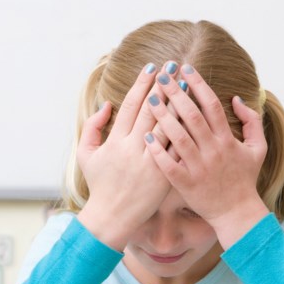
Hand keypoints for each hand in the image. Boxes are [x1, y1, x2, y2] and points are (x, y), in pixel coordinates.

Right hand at [76, 63, 171, 250]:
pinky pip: (178, 149)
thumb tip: (107, 105)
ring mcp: (151, 162)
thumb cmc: (100, 185)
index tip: (152, 67)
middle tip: (174, 66)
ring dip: (178, 103)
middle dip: (163, 86)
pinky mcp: (164, 175)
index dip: (142, 84)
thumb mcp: (86, 154)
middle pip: (153, 110)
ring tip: (187, 84)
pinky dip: (187, 132)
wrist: (112, 217)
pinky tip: (197, 115)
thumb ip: (93, 127)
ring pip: (168, 126)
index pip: (132, 105)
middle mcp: (134, 149)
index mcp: (116, 141)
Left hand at [144, 63, 270, 247]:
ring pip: (178, 137)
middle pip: (192, 116)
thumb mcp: (258, 148)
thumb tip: (237, 99)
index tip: (185, 68)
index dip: (198, 84)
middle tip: (161, 76)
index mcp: (227, 140)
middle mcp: (213, 151)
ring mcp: (199, 168)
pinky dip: (157, 150)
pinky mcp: (187, 184)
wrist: (237, 213)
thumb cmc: (245, 178)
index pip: (212, 104)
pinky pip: (169, 165)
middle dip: (176, 93)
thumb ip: (252, 121)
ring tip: (149, 99)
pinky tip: (145, 135)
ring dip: (163, 117)